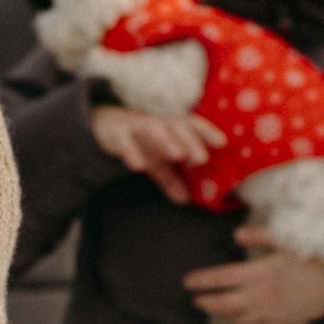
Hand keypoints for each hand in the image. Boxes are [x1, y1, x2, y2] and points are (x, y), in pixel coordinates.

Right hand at [89, 99, 217, 192]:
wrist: (100, 125)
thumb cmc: (136, 140)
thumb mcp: (154, 161)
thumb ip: (170, 179)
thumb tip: (185, 200)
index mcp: (168, 127)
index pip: (191, 124)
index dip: (206, 131)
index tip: (223, 143)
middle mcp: (155, 123)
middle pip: (176, 126)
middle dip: (190, 140)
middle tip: (202, 159)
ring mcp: (135, 126)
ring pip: (152, 129)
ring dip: (166, 140)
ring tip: (178, 155)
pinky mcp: (115, 134)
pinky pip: (124, 142)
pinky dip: (131, 152)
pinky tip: (139, 166)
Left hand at [186, 228, 323, 323]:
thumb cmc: (314, 260)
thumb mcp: (289, 242)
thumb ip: (261, 236)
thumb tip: (236, 234)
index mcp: (260, 273)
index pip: (222, 279)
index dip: (202, 281)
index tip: (187, 282)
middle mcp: (260, 296)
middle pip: (223, 304)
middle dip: (206, 302)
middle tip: (196, 300)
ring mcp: (269, 313)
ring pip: (237, 318)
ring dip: (222, 314)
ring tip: (214, 309)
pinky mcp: (279, 323)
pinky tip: (240, 321)